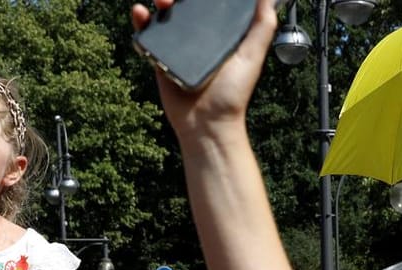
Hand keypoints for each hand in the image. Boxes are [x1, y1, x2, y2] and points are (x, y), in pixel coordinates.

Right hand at [133, 0, 277, 136]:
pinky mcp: (161, 60)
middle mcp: (199, 40)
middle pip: (185, 9)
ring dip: (159, 4)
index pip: (211, 6)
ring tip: (160, 0)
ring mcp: (178, 50)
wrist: (206, 124)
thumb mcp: (252, 57)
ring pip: (165, 19)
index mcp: (220, 36)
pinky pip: (148, 38)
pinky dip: (141, 23)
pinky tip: (140, 13)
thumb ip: (262, 27)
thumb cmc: (232, 94)